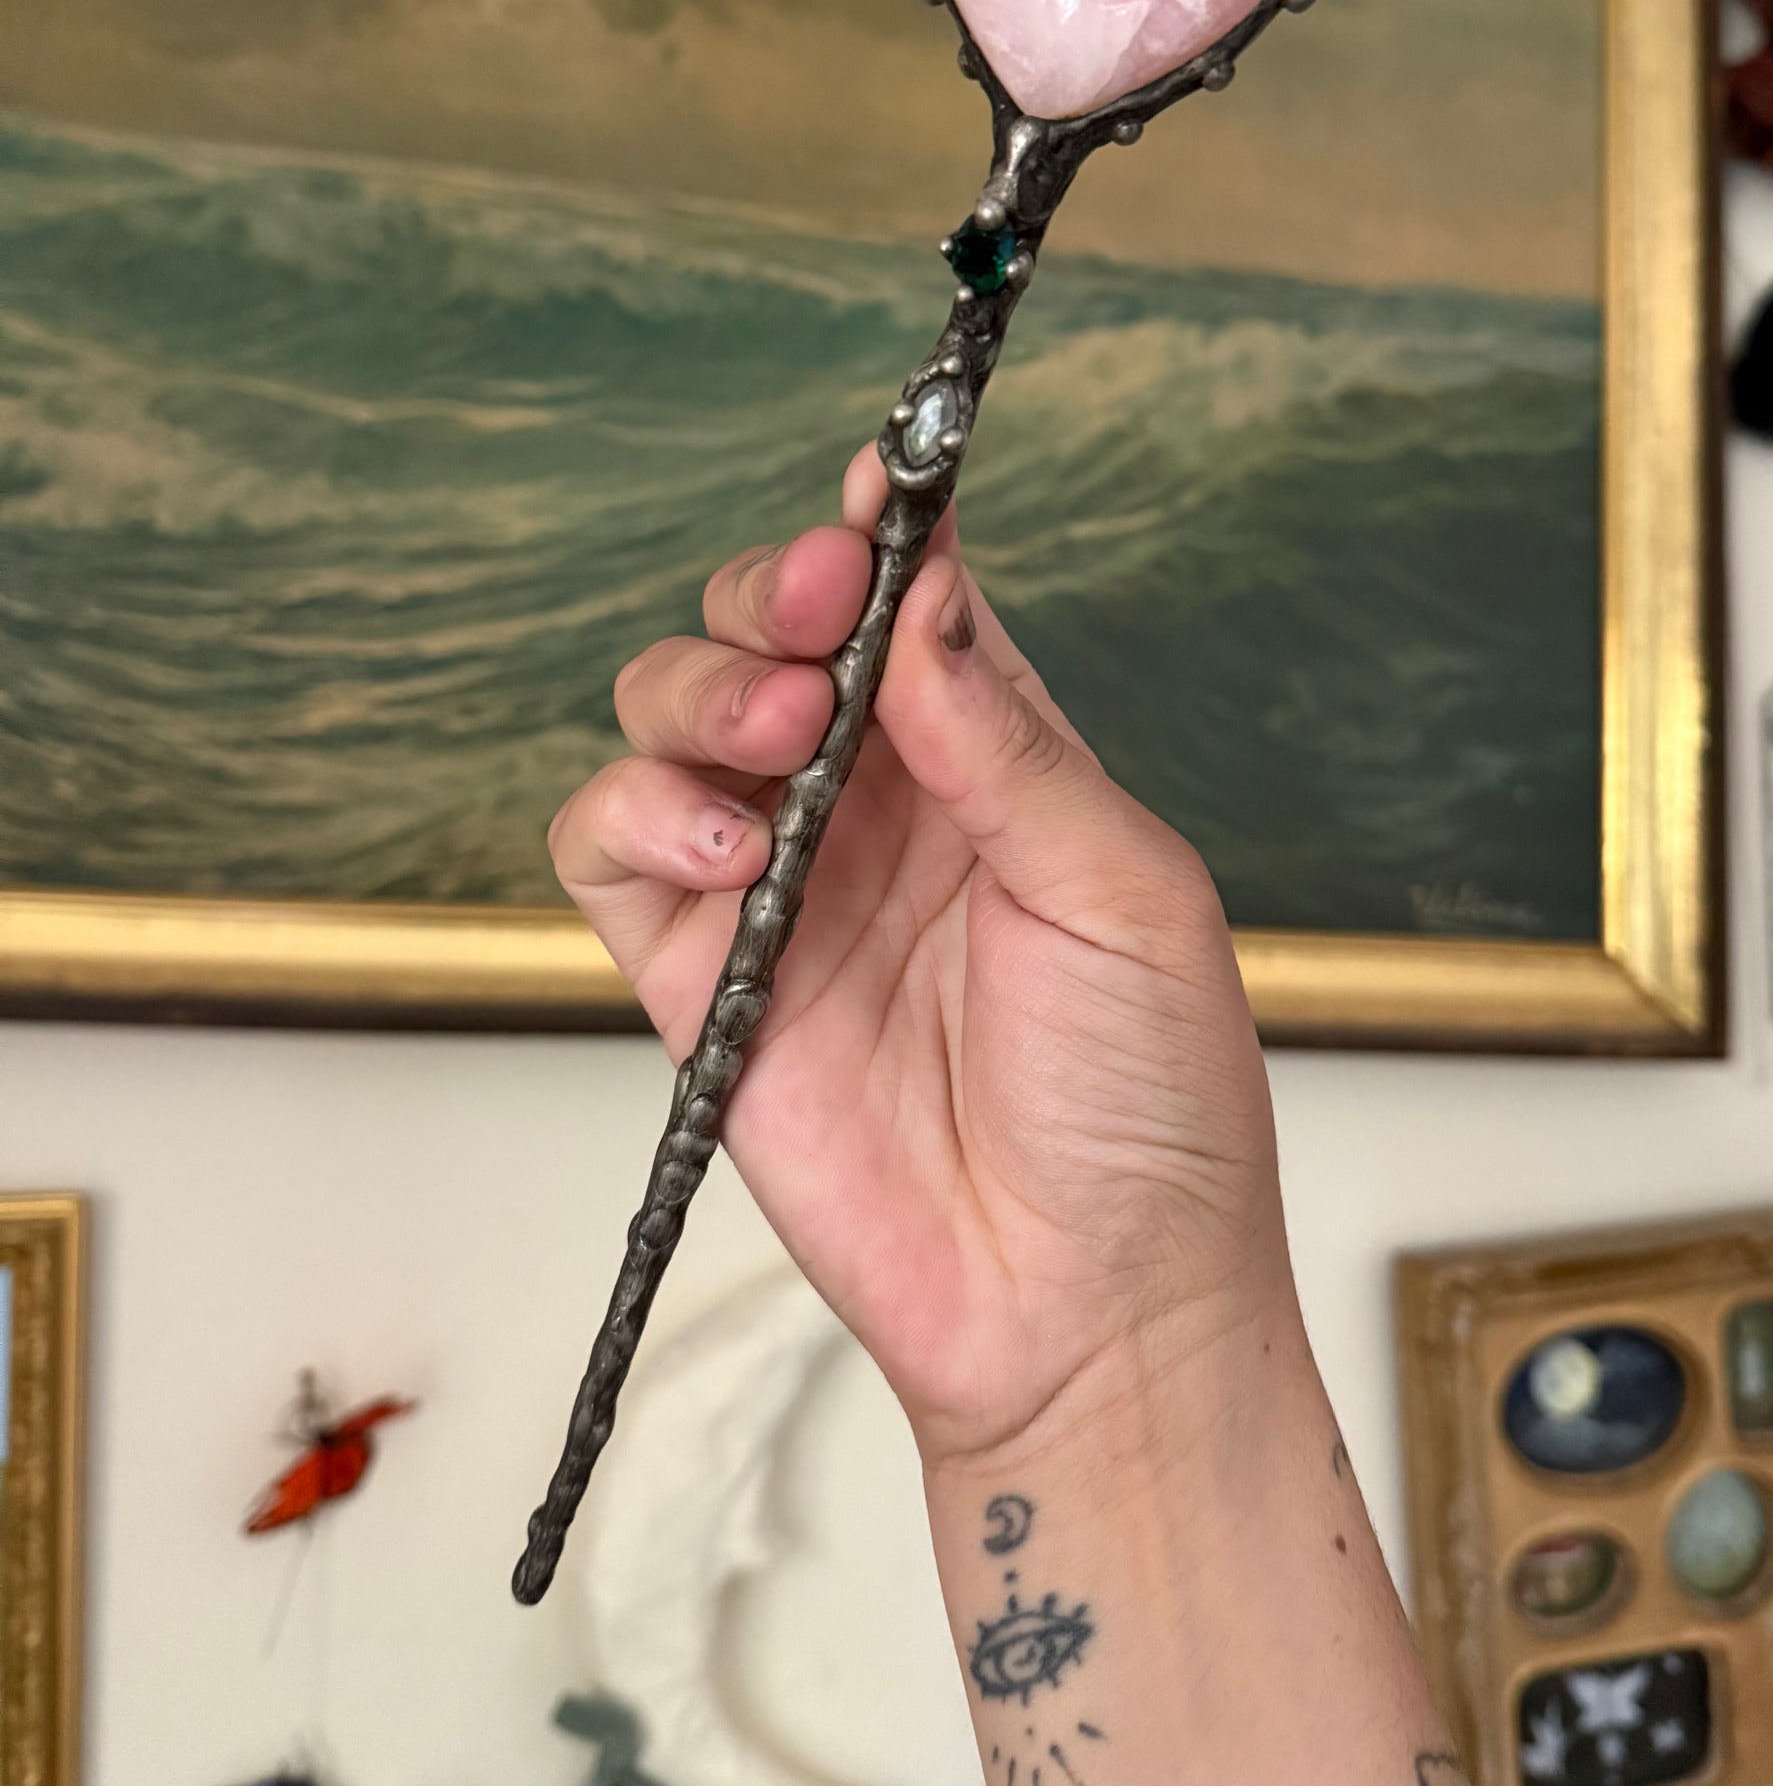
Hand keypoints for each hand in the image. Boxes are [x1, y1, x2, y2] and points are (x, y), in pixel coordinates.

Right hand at [547, 448, 1289, 1468]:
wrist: (1090, 1308)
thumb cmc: (1150, 1105)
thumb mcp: (1121, 893)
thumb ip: (1008, 743)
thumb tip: (923, 595)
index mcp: (992, 761)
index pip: (912, 603)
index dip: (884, 528)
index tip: (880, 476)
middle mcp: (875, 803)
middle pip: (766, 633)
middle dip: (769, 594)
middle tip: (811, 616)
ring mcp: (780, 885)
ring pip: (670, 718)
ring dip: (698, 690)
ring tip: (775, 740)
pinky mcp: (701, 978)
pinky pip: (609, 851)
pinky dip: (638, 817)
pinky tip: (727, 856)